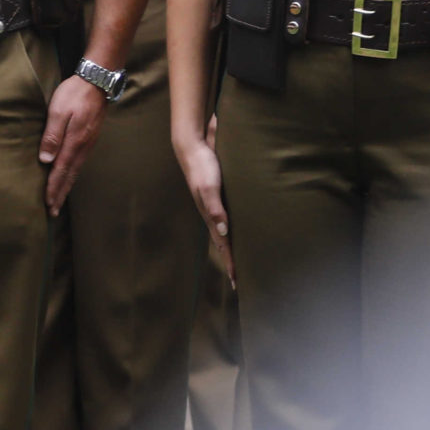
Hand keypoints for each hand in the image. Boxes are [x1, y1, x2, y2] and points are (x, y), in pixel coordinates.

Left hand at [39, 75, 107, 213]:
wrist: (97, 82)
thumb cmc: (74, 94)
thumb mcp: (58, 111)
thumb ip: (52, 135)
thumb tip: (46, 159)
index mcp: (74, 142)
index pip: (61, 171)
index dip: (54, 188)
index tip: (48, 204)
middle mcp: (83, 147)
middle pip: (70, 176)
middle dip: (60, 193)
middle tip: (53, 212)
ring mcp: (88, 143)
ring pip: (76, 170)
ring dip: (67, 186)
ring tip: (59, 199)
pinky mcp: (90, 138)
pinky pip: (80, 162)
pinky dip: (73, 174)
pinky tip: (70, 177)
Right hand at [175, 115, 232, 284]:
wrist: (192, 146)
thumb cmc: (202, 166)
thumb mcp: (209, 187)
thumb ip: (215, 208)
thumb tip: (224, 232)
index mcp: (209, 216)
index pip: (222, 245)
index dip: (229, 263)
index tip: (236, 282)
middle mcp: (212, 214)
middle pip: (223, 243)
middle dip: (230, 262)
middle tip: (237, 281)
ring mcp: (214, 206)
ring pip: (225, 233)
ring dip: (231, 248)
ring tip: (237, 262)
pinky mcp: (218, 197)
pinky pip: (226, 220)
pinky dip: (231, 232)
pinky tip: (236, 232)